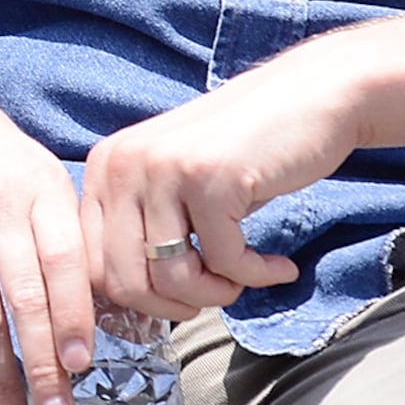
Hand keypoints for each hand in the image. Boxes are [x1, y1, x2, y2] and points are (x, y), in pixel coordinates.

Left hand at [78, 59, 340, 320]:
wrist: (311, 97)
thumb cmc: (246, 153)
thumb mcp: (174, 185)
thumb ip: (143, 228)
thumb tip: (124, 306)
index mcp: (104, 168)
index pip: (92, 267)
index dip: (138, 303)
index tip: (180, 303)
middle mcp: (122, 164)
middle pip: (125, 283)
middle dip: (176, 307)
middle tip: (218, 294)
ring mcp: (164, 169)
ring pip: (172, 279)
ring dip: (216, 294)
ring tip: (244, 277)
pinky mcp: (210, 179)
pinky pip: (226, 263)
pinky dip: (257, 275)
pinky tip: (279, 266)